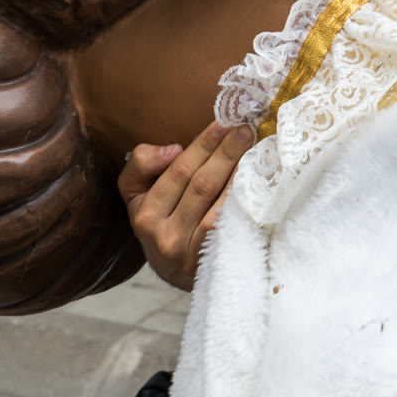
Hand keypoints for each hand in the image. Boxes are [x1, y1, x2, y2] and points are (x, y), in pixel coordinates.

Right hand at [117, 121, 253, 290]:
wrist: (177, 273)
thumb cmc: (162, 223)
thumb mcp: (139, 195)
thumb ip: (143, 165)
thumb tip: (173, 150)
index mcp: (144, 215)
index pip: (177, 172)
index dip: (202, 145)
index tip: (223, 123)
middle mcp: (164, 237)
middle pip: (201, 185)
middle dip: (225, 152)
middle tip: (245, 128)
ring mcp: (191, 254)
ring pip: (218, 205)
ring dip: (239, 172)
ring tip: (255, 148)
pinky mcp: (214, 261)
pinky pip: (231, 224)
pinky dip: (244, 198)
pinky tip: (257, 180)